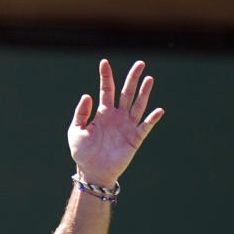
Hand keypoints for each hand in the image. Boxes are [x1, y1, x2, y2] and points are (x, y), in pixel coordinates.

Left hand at [68, 59, 164, 186]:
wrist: (92, 171)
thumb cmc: (82, 152)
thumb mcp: (76, 131)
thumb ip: (80, 113)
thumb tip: (87, 95)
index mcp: (103, 113)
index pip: (106, 90)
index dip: (105, 76)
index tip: (104, 62)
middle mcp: (117, 116)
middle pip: (126, 93)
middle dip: (132, 78)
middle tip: (139, 63)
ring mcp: (127, 126)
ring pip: (138, 105)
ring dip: (144, 92)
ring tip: (149, 78)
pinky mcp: (135, 138)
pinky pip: (145, 126)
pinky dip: (152, 119)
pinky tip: (158, 110)